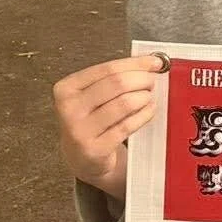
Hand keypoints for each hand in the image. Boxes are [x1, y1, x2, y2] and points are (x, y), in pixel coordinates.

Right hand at [53, 53, 165, 204]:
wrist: (81, 158)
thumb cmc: (91, 122)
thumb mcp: (93, 97)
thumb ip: (114, 79)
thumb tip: (149, 62)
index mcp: (66, 88)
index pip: (107, 69)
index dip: (135, 64)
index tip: (155, 62)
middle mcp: (69, 108)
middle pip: (117, 83)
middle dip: (141, 79)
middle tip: (152, 82)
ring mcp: (81, 130)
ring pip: (124, 103)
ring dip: (144, 97)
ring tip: (149, 97)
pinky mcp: (96, 148)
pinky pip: (128, 125)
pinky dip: (144, 115)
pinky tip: (149, 110)